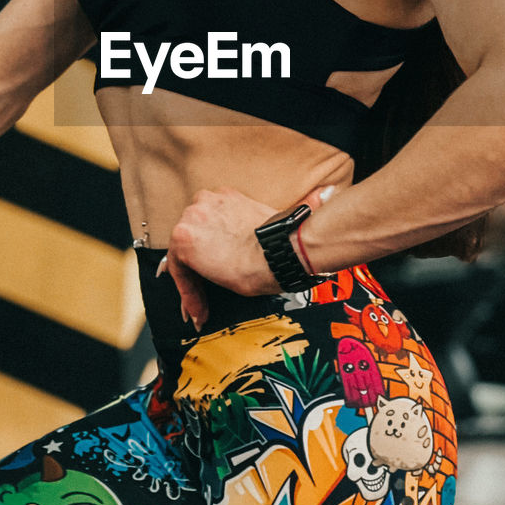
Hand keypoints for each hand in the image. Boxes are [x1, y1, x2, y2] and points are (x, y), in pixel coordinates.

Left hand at [162, 184, 335, 331]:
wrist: (280, 251)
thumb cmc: (285, 242)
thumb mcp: (279, 221)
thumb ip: (276, 216)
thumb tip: (327, 193)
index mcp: (226, 197)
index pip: (208, 227)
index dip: (209, 252)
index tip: (215, 271)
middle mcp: (205, 202)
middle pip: (193, 240)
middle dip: (198, 269)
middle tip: (204, 297)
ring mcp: (193, 218)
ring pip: (183, 256)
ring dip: (192, 285)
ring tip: (200, 310)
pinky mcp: (185, 240)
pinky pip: (178, 271)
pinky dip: (186, 293)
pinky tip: (198, 311)